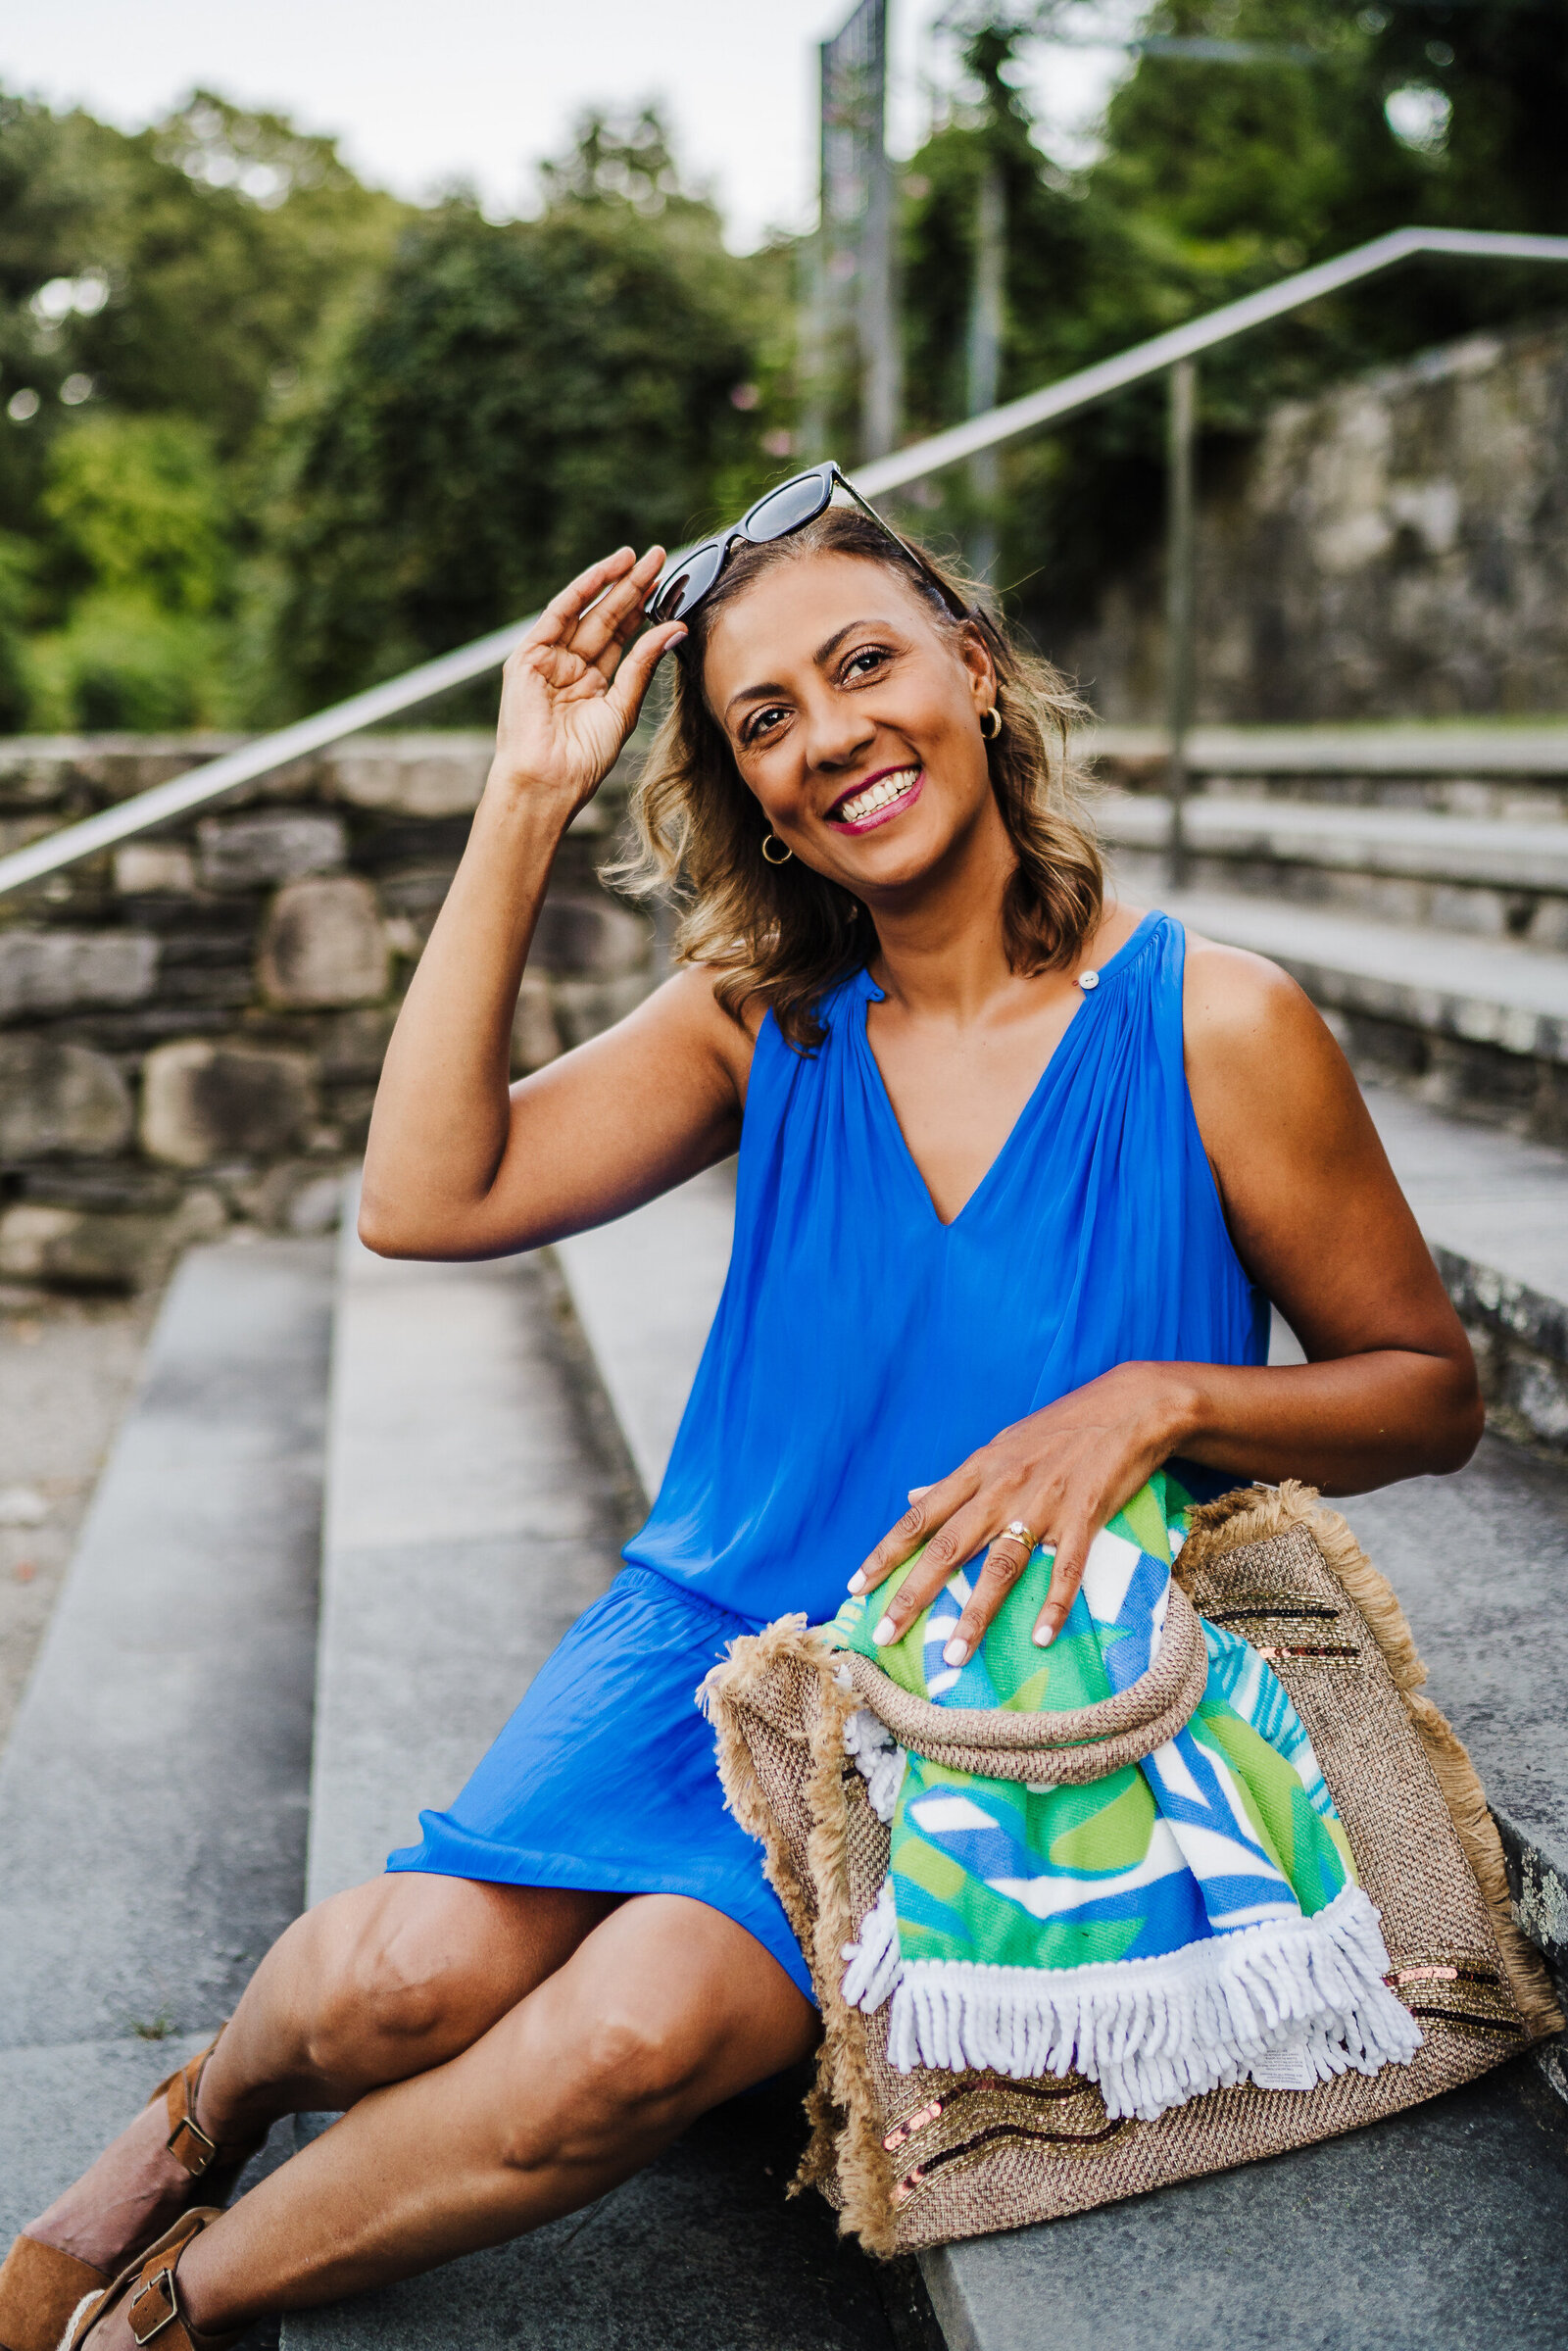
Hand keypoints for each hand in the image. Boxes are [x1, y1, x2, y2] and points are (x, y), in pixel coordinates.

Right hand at [488, 546, 685, 819]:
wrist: (549, 780)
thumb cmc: (583, 758)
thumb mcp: (623, 707)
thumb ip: (644, 664)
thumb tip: (676, 627)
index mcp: (593, 683)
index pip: (622, 637)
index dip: (644, 610)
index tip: (670, 584)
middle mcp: (570, 667)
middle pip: (607, 618)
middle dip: (632, 587)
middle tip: (660, 556)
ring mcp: (548, 658)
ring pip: (586, 611)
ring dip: (611, 582)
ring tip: (639, 557)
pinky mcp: (528, 655)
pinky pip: (558, 614)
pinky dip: (582, 590)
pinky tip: (606, 571)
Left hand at [847, 1362, 1196, 1663]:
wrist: (1127, 1407)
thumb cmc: (1059, 1428)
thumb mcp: (1000, 1446)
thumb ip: (956, 1479)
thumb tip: (912, 1495)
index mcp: (978, 1471)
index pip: (920, 1518)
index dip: (885, 1553)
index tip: (856, 1587)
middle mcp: (1002, 1489)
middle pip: (948, 1547)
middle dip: (913, 1593)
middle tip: (886, 1633)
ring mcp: (1043, 1504)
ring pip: (1001, 1565)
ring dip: (976, 1613)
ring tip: (956, 1655)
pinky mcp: (1084, 1516)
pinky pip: (1066, 1567)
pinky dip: (1054, 1603)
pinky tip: (1041, 1637)